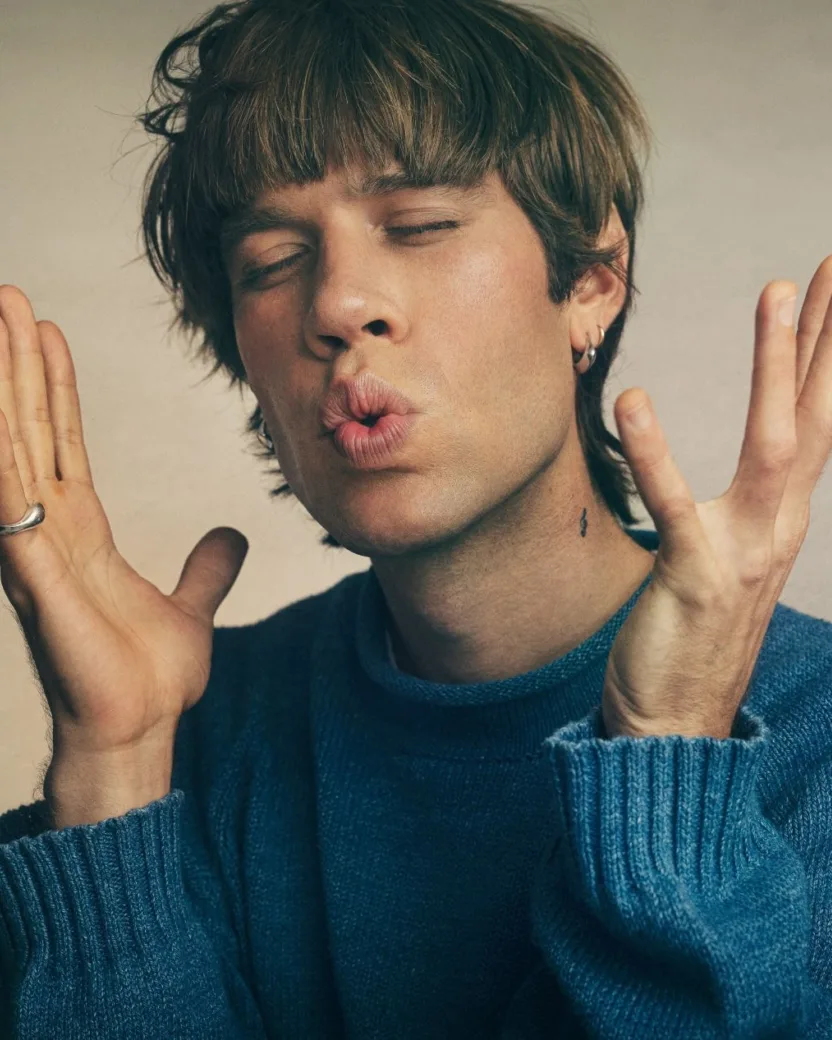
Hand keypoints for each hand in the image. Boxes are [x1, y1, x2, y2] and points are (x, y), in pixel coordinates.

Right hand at [0, 286, 248, 755]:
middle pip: (29, 429)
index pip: (63, 441)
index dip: (53, 387)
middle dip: (15, 363)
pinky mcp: (36, 576)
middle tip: (6, 296)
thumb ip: (208, 569)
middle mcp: (48, 531)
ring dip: (3, 384)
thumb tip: (233, 538)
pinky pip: (11, 501)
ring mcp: (36, 550)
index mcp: (81, 532)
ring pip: (14, 448)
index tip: (46, 332)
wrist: (138, 730)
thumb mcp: (190, 606)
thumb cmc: (147, 680)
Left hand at [601, 256, 831, 738]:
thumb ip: (734, 511)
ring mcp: (744, 552)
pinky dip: (654, 452)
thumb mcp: (725, 559)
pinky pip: (673, 505)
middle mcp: (778, 527)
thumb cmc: (691, 638)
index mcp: (781, 518)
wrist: (674, 726)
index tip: (831, 289)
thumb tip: (736, 476)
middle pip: (815, 415)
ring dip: (776, 365)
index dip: (828, 355)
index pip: (814, 421)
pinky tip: (633, 400)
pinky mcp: (694, 576)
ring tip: (777, 292)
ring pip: (772, 444)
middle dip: (830, 336)